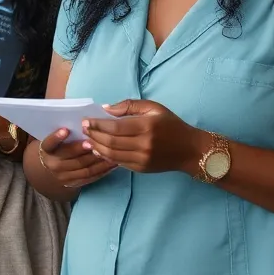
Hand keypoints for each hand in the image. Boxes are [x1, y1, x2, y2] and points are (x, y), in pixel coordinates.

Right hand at [37, 128, 115, 188]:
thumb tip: (86, 121)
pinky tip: (112, 163)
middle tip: (96, 141)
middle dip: (83, 148)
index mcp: (46, 149)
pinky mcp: (73, 184)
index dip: (56, 137)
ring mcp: (62, 176)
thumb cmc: (60, 146)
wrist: (53, 167)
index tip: (66, 129)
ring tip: (110, 151)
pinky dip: (102, 170)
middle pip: (70, 156)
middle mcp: (52, 163)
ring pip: (83, 168)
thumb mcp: (58, 138)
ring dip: (98, 160)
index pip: (49, 143)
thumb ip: (67, 131)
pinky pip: (90, 177)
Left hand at [83, 99, 204, 173]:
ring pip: (112, 155)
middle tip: (84, 129)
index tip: (86, 120)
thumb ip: (130, 106)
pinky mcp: (141, 168)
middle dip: (93, 135)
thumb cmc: (171, 125)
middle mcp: (144, 144)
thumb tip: (106, 109)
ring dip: (97, 147)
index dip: (98, 124)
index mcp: (146, 126)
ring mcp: (142, 159)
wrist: (189, 149)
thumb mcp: (154, 108)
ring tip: (88, 139)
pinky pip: (119, 163)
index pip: (115, 127)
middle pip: (110, 142)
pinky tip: (99, 150)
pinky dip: (106, 156)